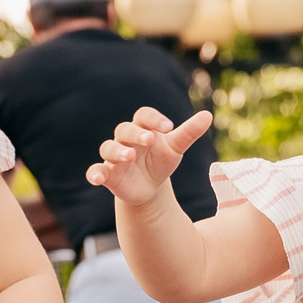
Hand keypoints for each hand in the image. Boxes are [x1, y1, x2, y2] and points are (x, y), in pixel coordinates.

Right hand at [87, 107, 211, 204]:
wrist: (150, 188)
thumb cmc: (161, 161)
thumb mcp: (176, 148)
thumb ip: (189, 132)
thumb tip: (208, 115)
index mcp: (143, 128)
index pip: (143, 115)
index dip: (154, 119)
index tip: (169, 127)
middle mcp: (126, 140)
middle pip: (124, 130)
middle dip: (136, 134)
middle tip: (149, 140)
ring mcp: (115, 157)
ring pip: (109, 148)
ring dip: (117, 151)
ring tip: (130, 156)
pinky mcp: (108, 174)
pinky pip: (96, 171)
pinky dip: (94, 173)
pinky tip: (97, 179)